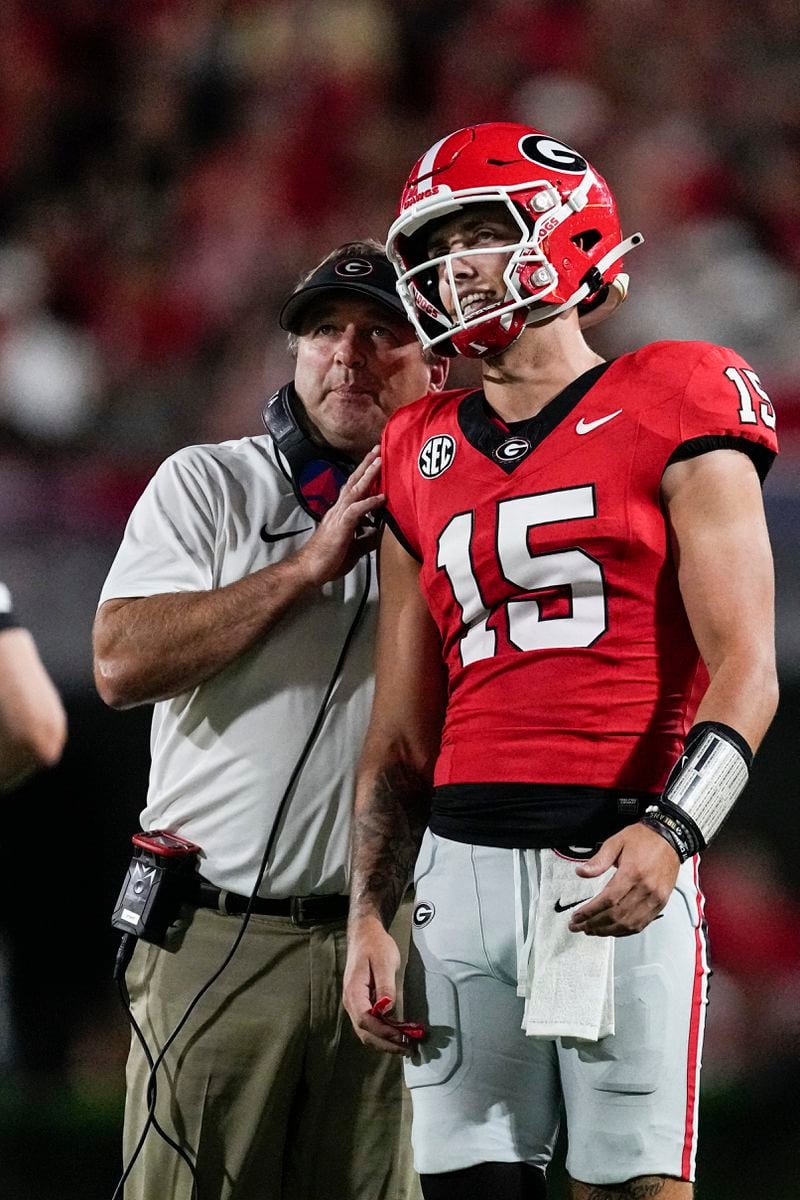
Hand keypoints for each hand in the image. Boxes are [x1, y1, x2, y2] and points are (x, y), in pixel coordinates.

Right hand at [293, 447, 384, 585]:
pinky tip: (381, 497)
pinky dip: (369, 503)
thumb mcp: (354, 549)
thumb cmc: (329, 560)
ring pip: (354, 490)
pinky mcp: (340, 527)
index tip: (376, 462)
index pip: (353, 489)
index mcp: (340, 514)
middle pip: (353, 482)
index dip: (364, 476)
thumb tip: (380, 533)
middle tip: (377, 449)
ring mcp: (338, 517)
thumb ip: (366, 539)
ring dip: (368, 475)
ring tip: (379, 460)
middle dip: (366, 466)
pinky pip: (356, 510)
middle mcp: (338, 510)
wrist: (309, 570)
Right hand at [343, 916, 413, 1054]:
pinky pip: (369, 1026)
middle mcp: (350, 1002)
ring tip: (406, 1046)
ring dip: (385, 1043)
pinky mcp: (362, 1004)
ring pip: (366, 1033)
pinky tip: (397, 1036)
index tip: (403, 1037)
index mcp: (353, 992)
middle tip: (409, 1048)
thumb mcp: (384, 962)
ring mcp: (354, 1005)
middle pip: (364, 1032)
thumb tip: (387, 1011)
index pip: (365, 1021)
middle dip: (386, 1044)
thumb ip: (385, 987)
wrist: (365, 934)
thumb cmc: (375, 945)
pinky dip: (382, 1035)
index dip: (384, 1032)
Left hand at [569, 823, 680, 936]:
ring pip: (629, 924)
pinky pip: (642, 924)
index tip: (577, 916)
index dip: (590, 912)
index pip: (608, 900)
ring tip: (591, 930)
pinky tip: (612, 930)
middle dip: (594, 924)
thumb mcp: (616, 842)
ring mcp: (655, 898)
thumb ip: (598, 860)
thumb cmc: (644, 839)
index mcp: (633, 872)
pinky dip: (625, 931)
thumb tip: (581, 872)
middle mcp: (645, 888)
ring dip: (607, 931)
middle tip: (578, 926)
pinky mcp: (660, 903)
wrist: (670, 838)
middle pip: (616, 915)